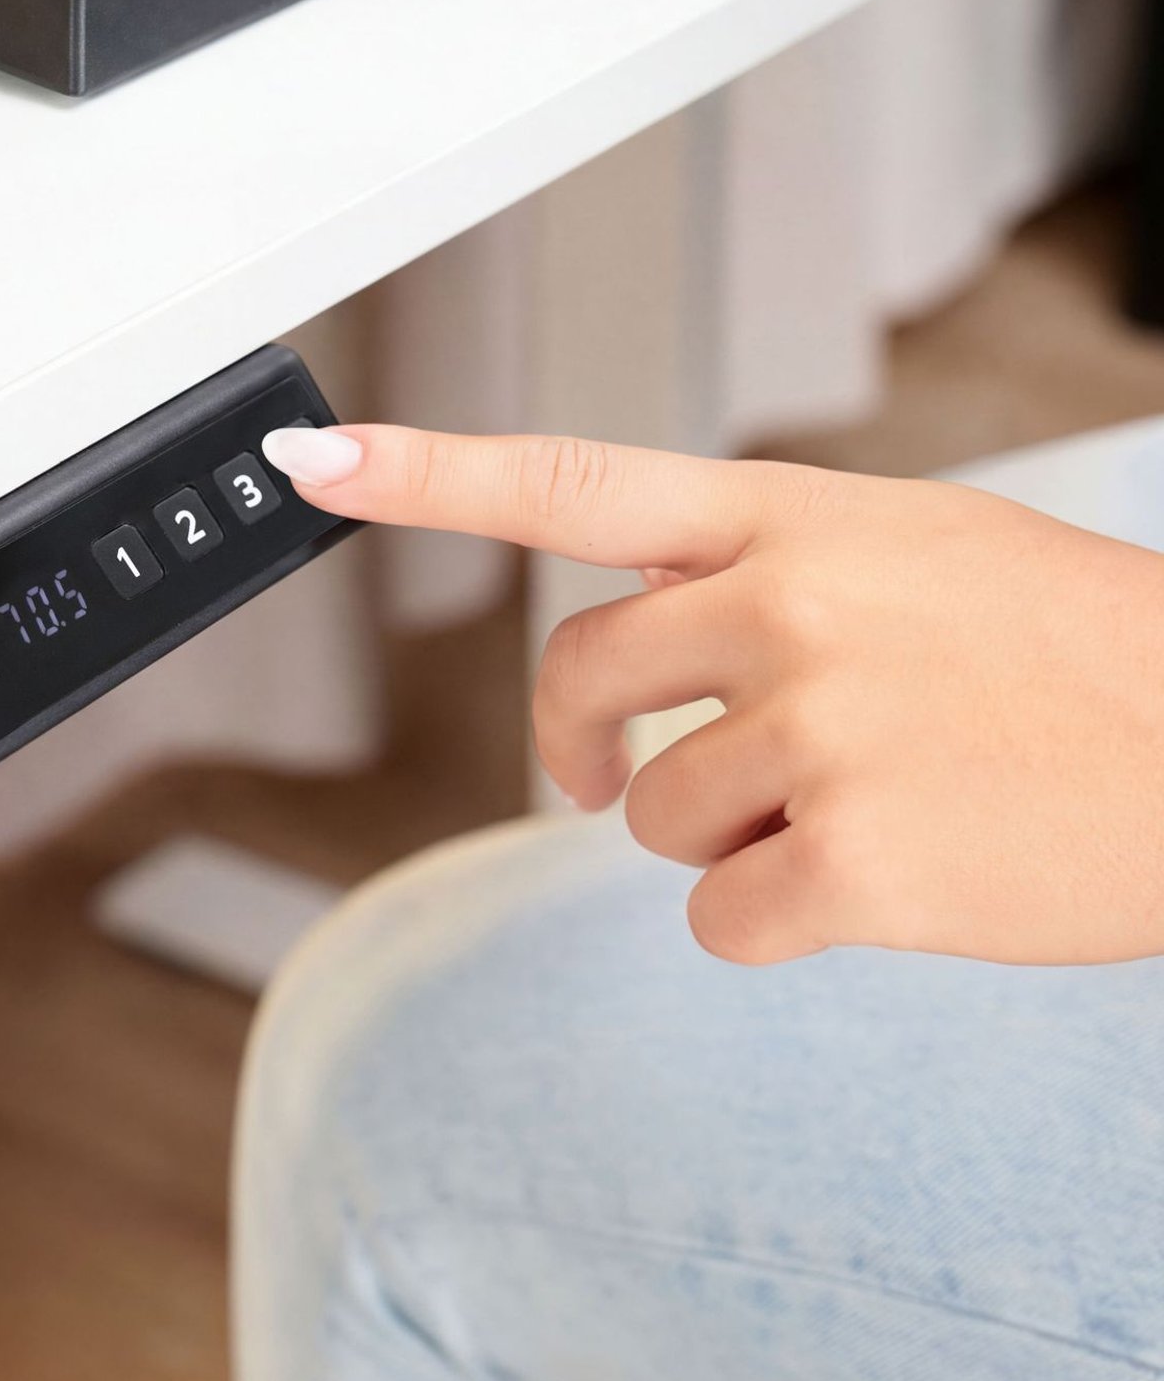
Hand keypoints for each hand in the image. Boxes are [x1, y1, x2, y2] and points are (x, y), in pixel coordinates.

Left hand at [260, 425, 1163, 966]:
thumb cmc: (1072, 656)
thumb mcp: (912, 549)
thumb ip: (758, 562)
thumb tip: (632, 601)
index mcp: (791, 519)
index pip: (567, 481)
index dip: (420, 471)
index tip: (307, 457)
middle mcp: (786, 606)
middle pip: (578, 682)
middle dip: (591, 742)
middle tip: (629, 774)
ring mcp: (817, 731)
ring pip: (655, 820)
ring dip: (728, 835)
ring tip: (861, 806)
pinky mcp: (851, 861)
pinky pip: (718, 921)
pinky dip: (772, 923)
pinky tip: (877, 882)